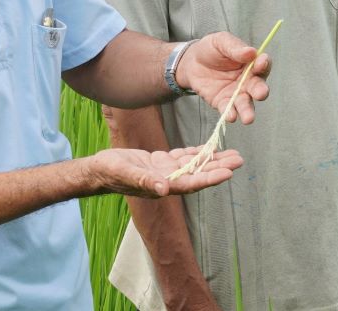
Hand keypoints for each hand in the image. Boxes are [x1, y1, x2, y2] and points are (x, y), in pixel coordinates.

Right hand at [87, 147, 243, 197]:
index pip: (191, 183)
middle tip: (239, 159)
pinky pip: (183, 157)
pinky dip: (196, 153)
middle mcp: (167, 180)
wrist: (98, 169)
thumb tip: (164, 189)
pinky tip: (208, 148)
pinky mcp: (160, 162)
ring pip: (194, 165)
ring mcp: (165, 171)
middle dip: (219, 167)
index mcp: (162, 185)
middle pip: (198, 174)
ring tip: (232, 154)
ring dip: (212, 159)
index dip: (209, 178)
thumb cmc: (109, 172)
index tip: (228, 173)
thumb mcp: (125, 173)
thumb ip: (144, 180)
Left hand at [175, 32, 271, 122]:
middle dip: (260, 91)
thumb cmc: (211, 49)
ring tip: (248, 118)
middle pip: (258, 87)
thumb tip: (251, 52)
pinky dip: (230, 114)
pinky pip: (228, 109)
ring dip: (247, 110)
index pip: (262, 65)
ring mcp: (236, 93)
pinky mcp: (223, 102)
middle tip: (260, 94)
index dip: (264, 64)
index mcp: (251, 63)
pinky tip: (231, 116)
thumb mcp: (221, 41)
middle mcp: (248, 80)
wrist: (192, 62)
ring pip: (245, 103)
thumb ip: (235, 48)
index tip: (261, 63)